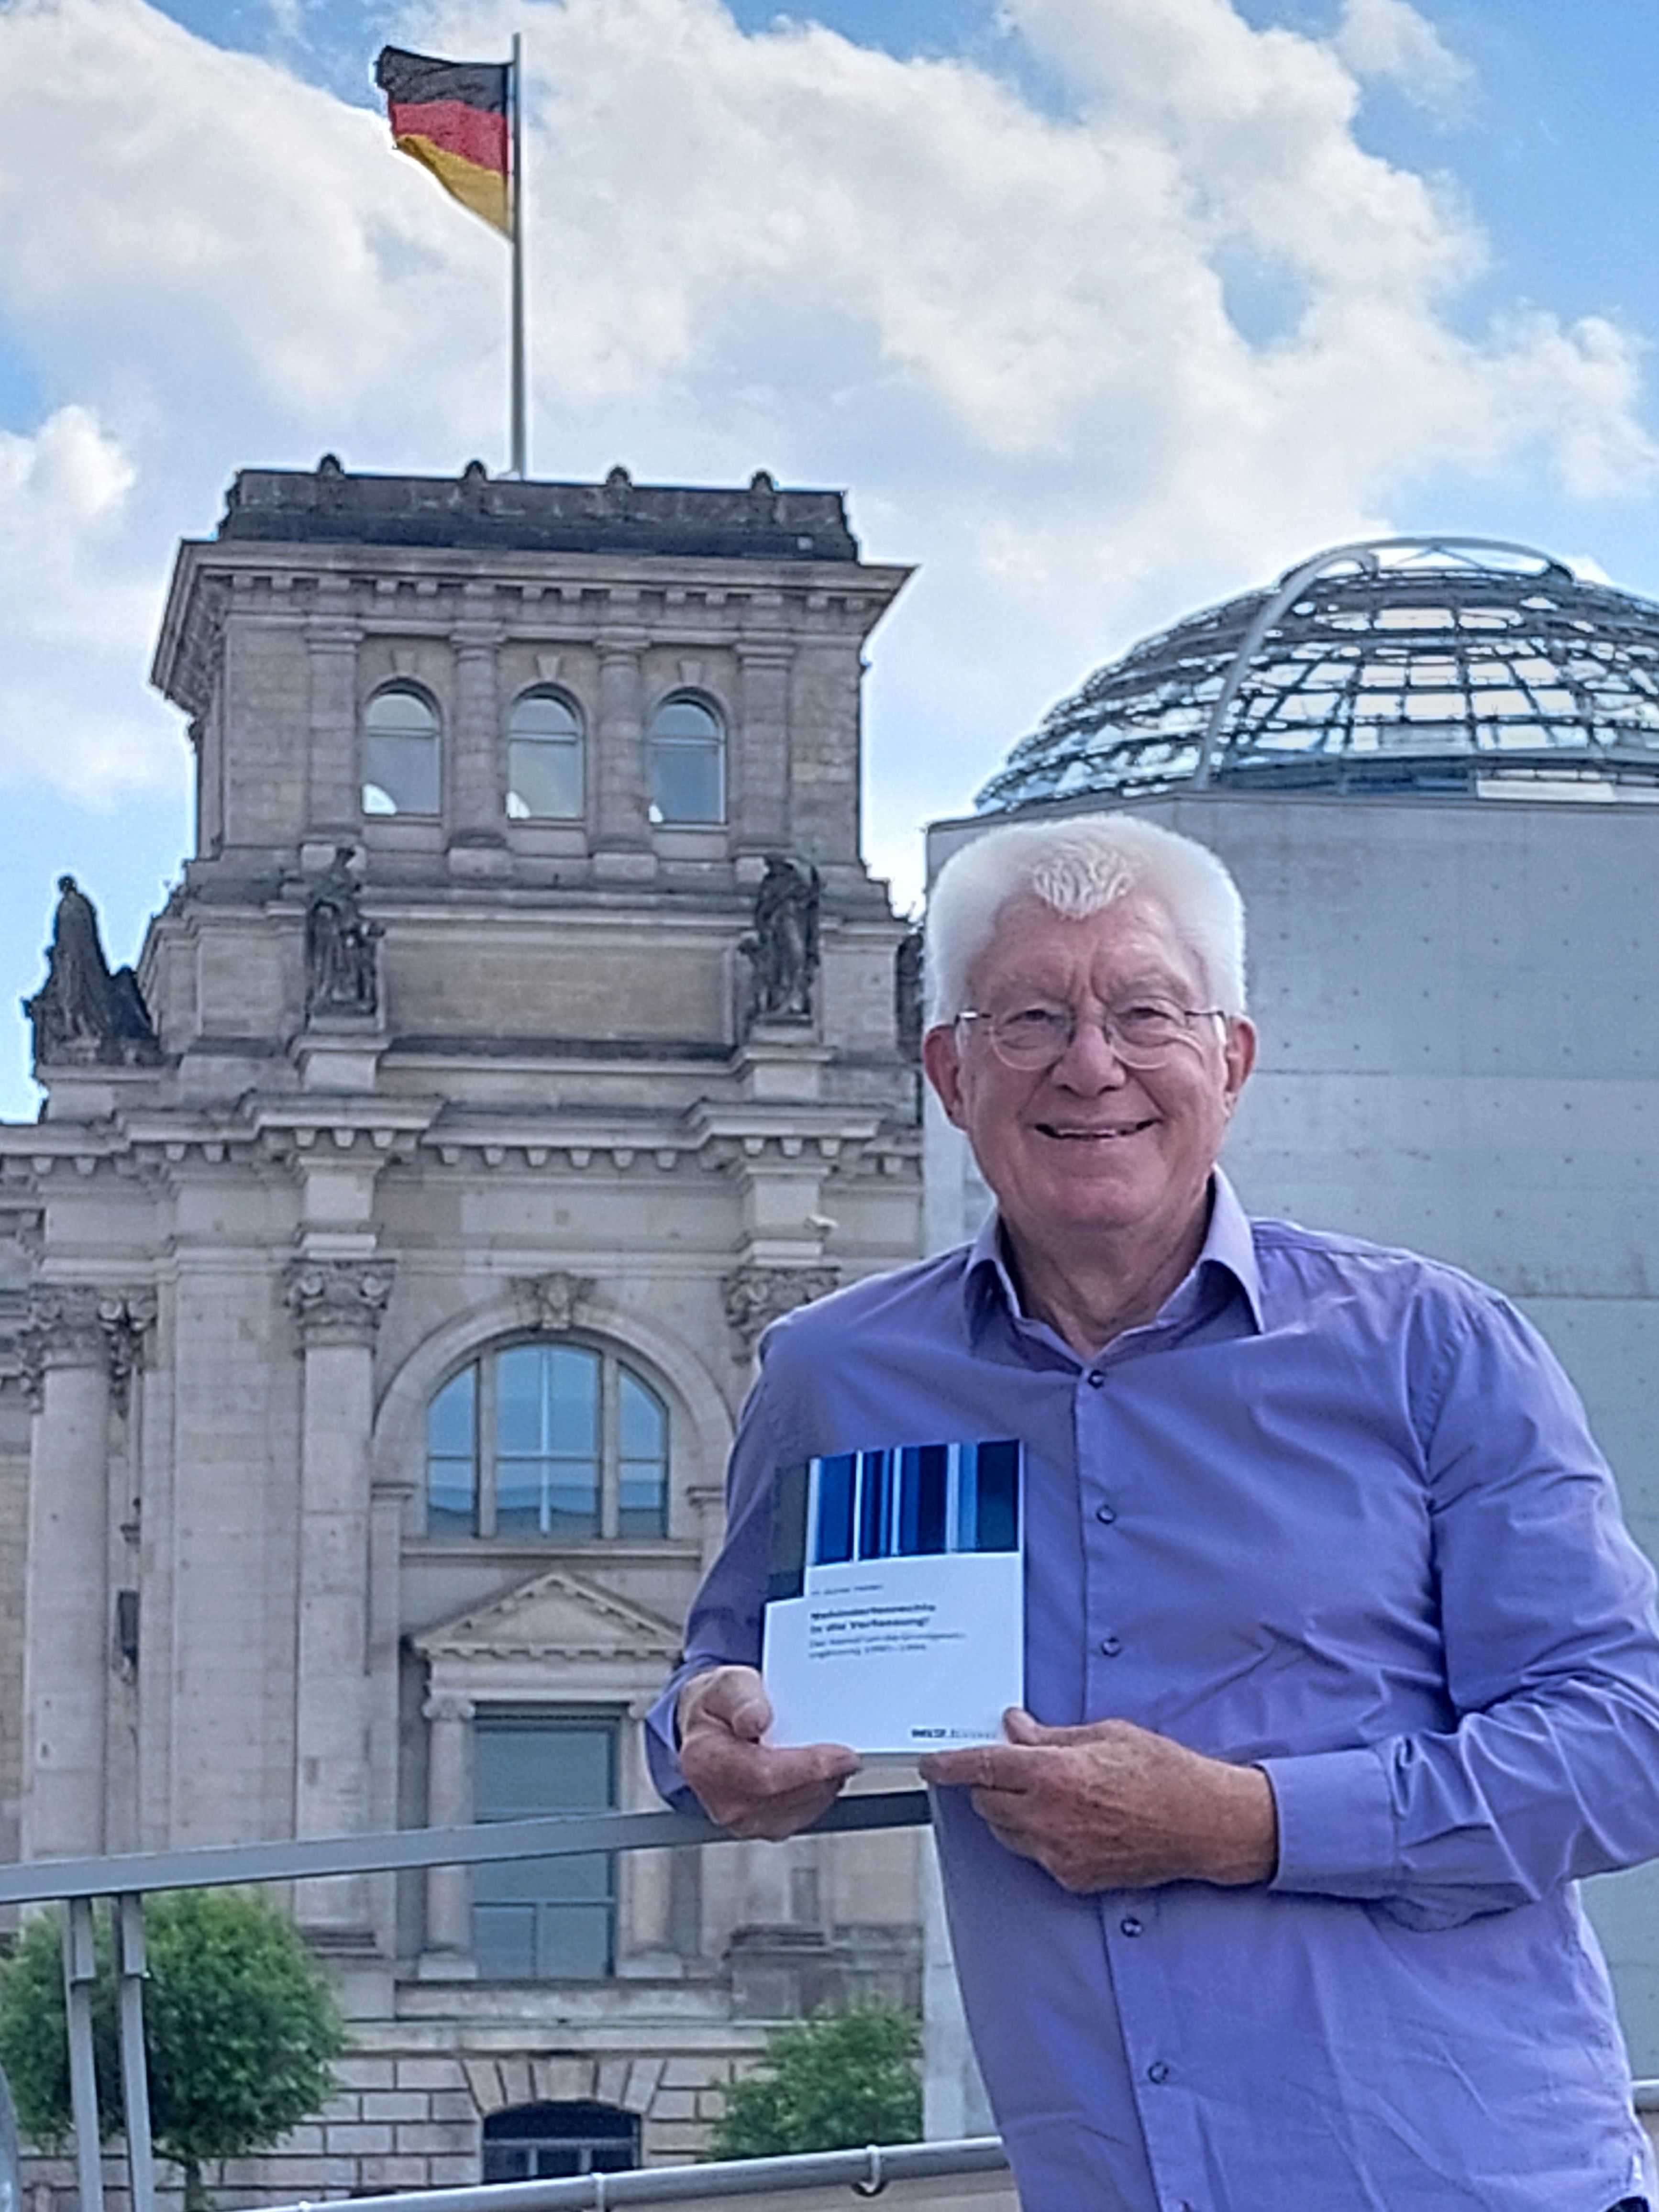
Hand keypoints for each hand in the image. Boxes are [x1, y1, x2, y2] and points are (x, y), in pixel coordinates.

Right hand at [677, 1665, 859, 1839]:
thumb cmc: (719, 1705)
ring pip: (798, 1810)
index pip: (763, 1775)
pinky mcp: (761, 1826)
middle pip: (785, 1796)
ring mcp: (740, 1819)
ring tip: (836, 1759)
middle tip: (848, 1754)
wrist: (711, 1728)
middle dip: (823, 1776)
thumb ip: (742, 1698)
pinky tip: (824, 1774)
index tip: (842, 1755)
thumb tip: (754, 1720)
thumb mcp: (728, 1684)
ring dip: (824, 1786)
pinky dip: (818, 1795)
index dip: (807, 1767)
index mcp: (704, 1760)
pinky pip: (800, 1816)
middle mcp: (720, 1799)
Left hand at [918, 1709, 1277, 1892]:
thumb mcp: (1105, 1734)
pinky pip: (1035, 1855)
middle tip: (1004, 1766)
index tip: (931, 1764)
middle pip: (987, 1802)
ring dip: (1007, 1810)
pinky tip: (1065, 1819)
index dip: (949, 1766)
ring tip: (1041, 1791)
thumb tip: (1015, 1729)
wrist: (1205, 1823)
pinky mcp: (1074, 1877)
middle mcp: (1050, 1818)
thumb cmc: (1163, 1772)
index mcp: (1054, 1775)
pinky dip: (1036, 1835)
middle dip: (985, 1783)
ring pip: (1006, 1832)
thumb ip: (1050, 1736)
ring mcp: (1060, 1854)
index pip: (982, 1768)